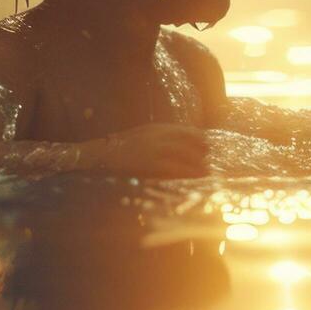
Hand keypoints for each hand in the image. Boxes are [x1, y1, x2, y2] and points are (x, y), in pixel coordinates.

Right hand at [89, 123, 209, 177]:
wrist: (103, 154)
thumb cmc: (124, 147)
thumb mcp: (144, 135)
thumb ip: (161, 137)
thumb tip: (181, 145)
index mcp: (159, 129)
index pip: (188, 131)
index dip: (200, 141)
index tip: (206, 149)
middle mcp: (160, 137)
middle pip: (190, 144)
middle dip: (201, 154)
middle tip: (207, 164)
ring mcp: (156, 151)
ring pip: (186, 157)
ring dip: (197, 166)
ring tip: (204, 173)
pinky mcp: (152, 165)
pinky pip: (175, 170)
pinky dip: (187, 174)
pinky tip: (193, 180)